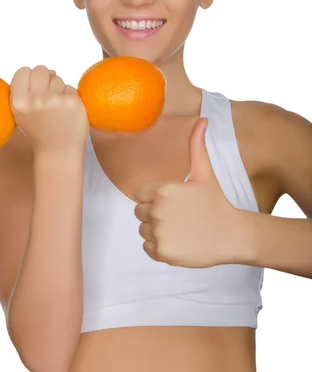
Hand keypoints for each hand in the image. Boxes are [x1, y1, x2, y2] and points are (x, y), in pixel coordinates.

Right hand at [10, 65, 88, 153]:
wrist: (58, 152)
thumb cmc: (40, 130)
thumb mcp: (22, 112)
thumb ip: (28, 90)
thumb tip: (51, 71)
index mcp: (18, 102)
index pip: (23, 71)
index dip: (30, 77)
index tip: (34, 89)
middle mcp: (34, 100)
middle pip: (41, 69)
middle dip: (46, 78)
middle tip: (47, 98)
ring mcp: (54, 100)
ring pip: (58, 79)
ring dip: (59, 90)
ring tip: (56, 109)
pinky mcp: (72, 102)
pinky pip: (70, 88)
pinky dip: (70, 98)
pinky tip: (67, 113)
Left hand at [134, 118, 243, 267]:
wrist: (232, 235)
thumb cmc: (216, 201)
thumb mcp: (205, 172)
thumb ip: (197, 145)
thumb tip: (202, 119)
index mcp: (162, 190)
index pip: (139, 194)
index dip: (153, 197)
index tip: (172, 201)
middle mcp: (157, 211)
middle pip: (140, 212)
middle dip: (155, 213)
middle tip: (179, 215)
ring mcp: (159, 233)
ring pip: (143, 230)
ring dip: (157, 230)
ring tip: (180, 228)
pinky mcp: (162, 253)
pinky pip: (148, 247)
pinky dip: (159, 247)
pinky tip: (178, 241)